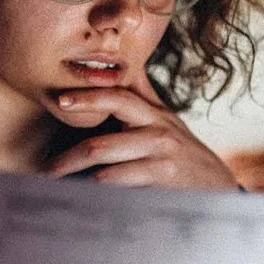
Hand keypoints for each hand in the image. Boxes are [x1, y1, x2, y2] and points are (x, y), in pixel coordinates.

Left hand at [46, 77, 239, 189]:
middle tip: (45, 168)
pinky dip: (98, 196)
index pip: (118, 98)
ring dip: (77, 181)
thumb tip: (124, 63)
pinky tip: (83, 200)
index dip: (88, 98)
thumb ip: (143, 93)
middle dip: (67, 158)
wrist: (218, 185)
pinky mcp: (163, 186)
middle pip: (102, 143)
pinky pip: (122, 191)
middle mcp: (158, 136)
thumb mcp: (167, 119)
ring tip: (57, 188)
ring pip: (107, 172)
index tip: (60, 100)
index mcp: (153, 115)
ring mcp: (161, 162)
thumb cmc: (183, 151)